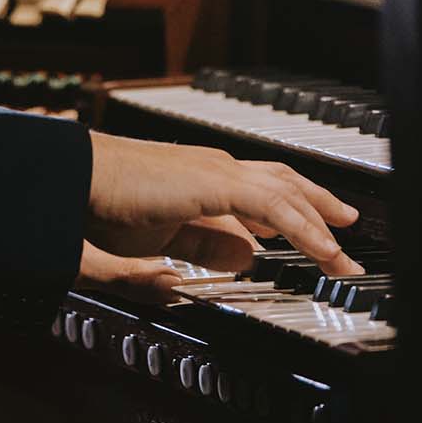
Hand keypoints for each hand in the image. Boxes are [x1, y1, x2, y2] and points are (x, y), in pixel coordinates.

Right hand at [80, 130, 362, 300]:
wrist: (73, 181)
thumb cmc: (102, 208)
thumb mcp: (163, 237)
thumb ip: (204, 244)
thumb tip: (246, 255)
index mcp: (203, 179)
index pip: (264, 189)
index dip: (298, 211)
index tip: (320, 237)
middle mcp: (216, 167)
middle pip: (285, 182)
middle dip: (321, 210)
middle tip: (348, 236)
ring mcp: (216, 169)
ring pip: (286, 192)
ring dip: (321, 223)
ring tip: (343, 255)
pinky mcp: (212, 181)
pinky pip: (273, 205)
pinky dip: (304, 227)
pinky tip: (322, 249)